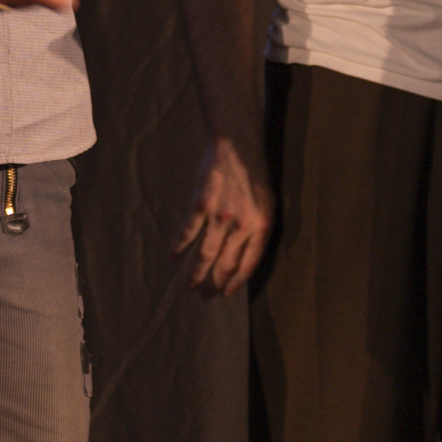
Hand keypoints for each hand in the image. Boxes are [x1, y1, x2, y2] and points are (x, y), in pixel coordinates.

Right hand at [174, 135, 274, 296]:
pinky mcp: (200, 206)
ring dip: (196, 275)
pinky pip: (188, 233)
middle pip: (225, 265)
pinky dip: (179, 248)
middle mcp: (241, 226)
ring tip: (190, 289)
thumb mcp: (269, 202)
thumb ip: (260, 229)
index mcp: (261, 226)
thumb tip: (250, 254)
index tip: (226, 294)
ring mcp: (219, 217)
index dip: (235, 283)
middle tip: (206, 297)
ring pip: (205, 255)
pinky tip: (173, 259)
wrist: (237, 145)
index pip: (247, 265)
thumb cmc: (255, 172)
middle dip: (214, 285)